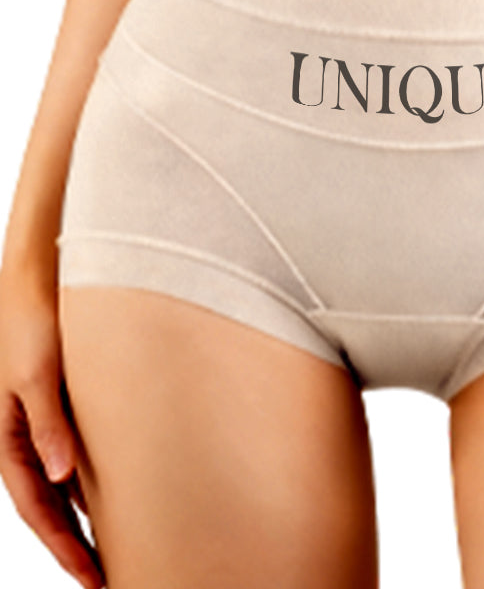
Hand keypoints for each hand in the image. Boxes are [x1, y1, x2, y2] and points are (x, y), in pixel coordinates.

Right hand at [0, 267, 104, 588]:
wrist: (35, 282)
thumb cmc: (33, 324)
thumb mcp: (38, 376)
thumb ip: (48, 425)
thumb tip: (61, 477)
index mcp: (8, 438)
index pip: (37, 509)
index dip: (63, 547)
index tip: (92, 578)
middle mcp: (23, 438)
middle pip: (49, 506)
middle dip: (74, 545)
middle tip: (106, 579)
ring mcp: (41, 425)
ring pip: (62, 485)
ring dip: (83, 517)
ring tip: (114, 547)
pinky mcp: (60, 408)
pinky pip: (74, 456)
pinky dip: (90, 482)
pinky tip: (114, 495)